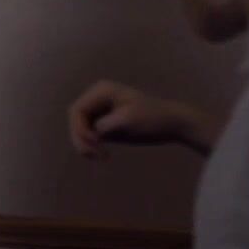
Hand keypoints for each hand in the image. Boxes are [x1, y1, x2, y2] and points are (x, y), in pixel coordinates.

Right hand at [68, 80, 202, 158]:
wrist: (173, 124)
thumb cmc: (152, 118)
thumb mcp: (127, 120)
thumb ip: (104, 125)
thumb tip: (90, 134)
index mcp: (101, 91)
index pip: (77, 110)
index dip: (80, 128)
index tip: (96, 143)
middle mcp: (97, 98)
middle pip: (75, 120)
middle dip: (81, 138)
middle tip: (94, 155)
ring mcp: (100, 111)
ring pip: (80, 129)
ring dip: (85, 145)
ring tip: (99, 157)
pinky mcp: (104, 123)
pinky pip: (89, 135)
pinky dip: (92, 146)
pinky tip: (102, 154)